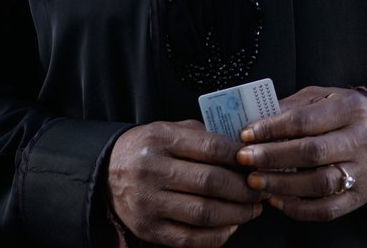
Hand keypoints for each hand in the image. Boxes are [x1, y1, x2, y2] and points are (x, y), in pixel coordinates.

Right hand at [108, 119, 261, 246]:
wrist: (106, 173)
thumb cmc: (147, 149)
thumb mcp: (167, 130)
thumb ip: (201, 135)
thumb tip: (241, 150)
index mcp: (159, 139)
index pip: (210, 147)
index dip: (239, 157)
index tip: (256, 163)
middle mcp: (151, 170)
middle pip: (210, 182)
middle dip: (244, 189)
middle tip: (260, 190)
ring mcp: (148, 202)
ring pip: (204, 212)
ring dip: (236, 214)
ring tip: (252, 210)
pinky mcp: (148, 228)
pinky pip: (190, 238)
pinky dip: (216, 236)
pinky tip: (230, 227)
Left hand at [237, 86, 366, 221]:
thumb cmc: (344, 113)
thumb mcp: (322, 97)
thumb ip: (292, 107)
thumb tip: (255, 120)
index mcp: (350, 109)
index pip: (305, 120)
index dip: (272, 128)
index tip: (245, 134)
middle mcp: (361, 141)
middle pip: (312, 152)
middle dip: (272, 157)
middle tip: (244, 159)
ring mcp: (362, 172)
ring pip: (319, 183)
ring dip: (282, 185)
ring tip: (255, 181)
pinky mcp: (359, 197)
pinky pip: (327, 210)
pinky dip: (298, 209)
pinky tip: (276, 201)